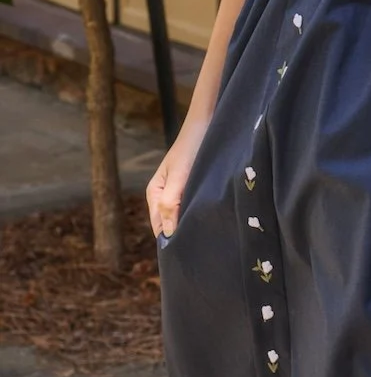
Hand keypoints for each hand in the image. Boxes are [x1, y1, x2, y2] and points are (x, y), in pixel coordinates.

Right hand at [146, 116, 209, 238]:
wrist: (207, 122)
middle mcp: (164, 195)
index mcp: (154, 194)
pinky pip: (193, 207)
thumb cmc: (191, 147)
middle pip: (170, 224)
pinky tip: (211, 219)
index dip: (171, 241)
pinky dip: (199, 213)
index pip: (159, 227)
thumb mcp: (180, 175)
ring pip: (182, 217)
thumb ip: (171, 202)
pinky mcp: (193, 187)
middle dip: (182, 235)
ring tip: (207, 236)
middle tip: (200, 248)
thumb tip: (168, 233)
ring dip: (192, 224)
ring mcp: (179, 192)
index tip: (187, 254)